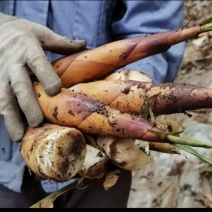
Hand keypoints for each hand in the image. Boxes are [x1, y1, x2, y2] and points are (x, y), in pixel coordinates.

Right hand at [0, 13, 85, 141]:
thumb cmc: (23, 33)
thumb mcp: (41, 33)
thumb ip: (62, 42)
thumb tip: (84, 44)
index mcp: (28, 49)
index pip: (38, 63)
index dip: (46, 76)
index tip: (55, 90)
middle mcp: (13, 64)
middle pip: (20, 86)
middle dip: (27, 105)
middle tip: (37, 122)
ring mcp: (1, 75)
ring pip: (5, 98)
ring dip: (12, 118)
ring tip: (19, 136)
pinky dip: (6, 117)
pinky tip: (13, 131)